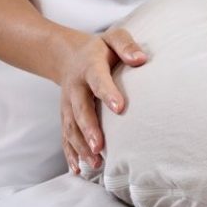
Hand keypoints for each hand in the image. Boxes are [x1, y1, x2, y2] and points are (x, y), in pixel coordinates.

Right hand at [58, 27, 146, 174]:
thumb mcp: (113, 37)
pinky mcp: (65, 116)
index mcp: (90, 66)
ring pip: (71, 127)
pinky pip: (65, 136)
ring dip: (80, 146)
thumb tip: (140, 59)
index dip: (108, 93)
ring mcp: (68, 104)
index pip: (99, 80)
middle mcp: (76, 87)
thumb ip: (126, 45)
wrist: (67, 55)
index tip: (120, 108)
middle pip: (80, 109)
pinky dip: (70, 153)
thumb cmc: (100, 48)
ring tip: (95, 162)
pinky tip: (79, 168)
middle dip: (89, 129)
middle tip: (99, 146)